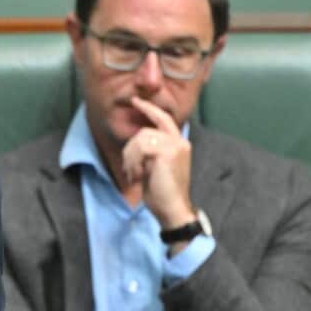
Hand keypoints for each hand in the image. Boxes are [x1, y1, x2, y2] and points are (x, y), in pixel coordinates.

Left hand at [121, 97, 195, 229]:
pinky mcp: (167, 152)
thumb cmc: (162, 193)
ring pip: (140, 139)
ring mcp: (175, 145)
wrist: (173, 209)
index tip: (135, 101)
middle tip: (130, 171)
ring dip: (131, 160)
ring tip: (135, 176)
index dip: (148, 109)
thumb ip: (150, 151)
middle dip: (130, 151)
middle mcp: (180, 142)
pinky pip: (140, 148)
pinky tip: (138, 177)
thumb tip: (134, 142)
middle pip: (144, 132)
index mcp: (179, 144)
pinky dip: (134, 164)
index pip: (163, 119)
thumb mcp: (154, 167)